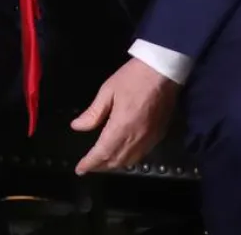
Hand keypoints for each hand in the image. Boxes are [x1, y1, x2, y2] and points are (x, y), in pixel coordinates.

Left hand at [71, 57, 179, 173]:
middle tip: (87, 166)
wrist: (163, 71)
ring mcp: (150, 138)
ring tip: (101, 163)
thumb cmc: (132, 78)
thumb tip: (77, 127)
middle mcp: (137, 137)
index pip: (103, 152)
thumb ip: (93, 113)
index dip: (90, 163)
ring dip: (115, 164)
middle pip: (117, 160)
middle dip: (101, 166)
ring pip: (130, 160)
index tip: (79, 169)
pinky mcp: (159, 135)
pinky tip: (121, 155)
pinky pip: (142, 154)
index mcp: (122, 126)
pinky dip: (129, 159)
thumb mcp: (107, 91)